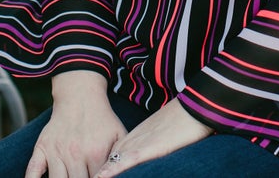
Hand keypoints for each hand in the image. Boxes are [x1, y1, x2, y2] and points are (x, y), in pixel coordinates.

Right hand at [25, 71, 125, 177]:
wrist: (80, 95)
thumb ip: (120, 158)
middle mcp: (75, 154)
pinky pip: (32, 170)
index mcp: (96, 152)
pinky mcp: (41, 147)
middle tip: (82, 177)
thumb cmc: (102, 119)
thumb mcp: (119, 135)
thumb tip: (119, 174)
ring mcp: (56, 151)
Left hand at [94, 98, 211, 176]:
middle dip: (92, 174)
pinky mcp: (146, 148)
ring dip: (98, 174)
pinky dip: (112, 172)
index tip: (85, 176)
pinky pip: (125, 162)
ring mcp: (135, 145)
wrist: (192, 107)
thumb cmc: (178, 123)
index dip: (96, 172)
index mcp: (127, 141)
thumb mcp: (155, 138)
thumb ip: (142, 151)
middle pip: (103, 164)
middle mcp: (127, 143)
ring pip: (110, 165)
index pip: (106, 161)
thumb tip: (136, 163)